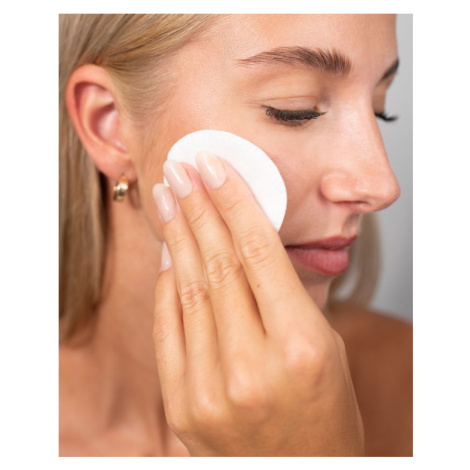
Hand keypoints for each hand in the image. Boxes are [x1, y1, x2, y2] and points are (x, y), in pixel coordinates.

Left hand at [152, 152, 363, 455]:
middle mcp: (252, 366)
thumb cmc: (325, 410)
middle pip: (219, 263)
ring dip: (179, 236)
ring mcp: (210, 388)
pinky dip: (168, 284)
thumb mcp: (325, 345)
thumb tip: (243, 240)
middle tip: (181, 169)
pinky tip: (168, 250)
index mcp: (301, 346)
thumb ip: (282, 294)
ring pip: (189, 290)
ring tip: (169, 197)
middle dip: (198, 207)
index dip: (233, 201)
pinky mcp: (183, 405)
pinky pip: (169, 327)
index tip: (215, 166)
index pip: (259, 252)